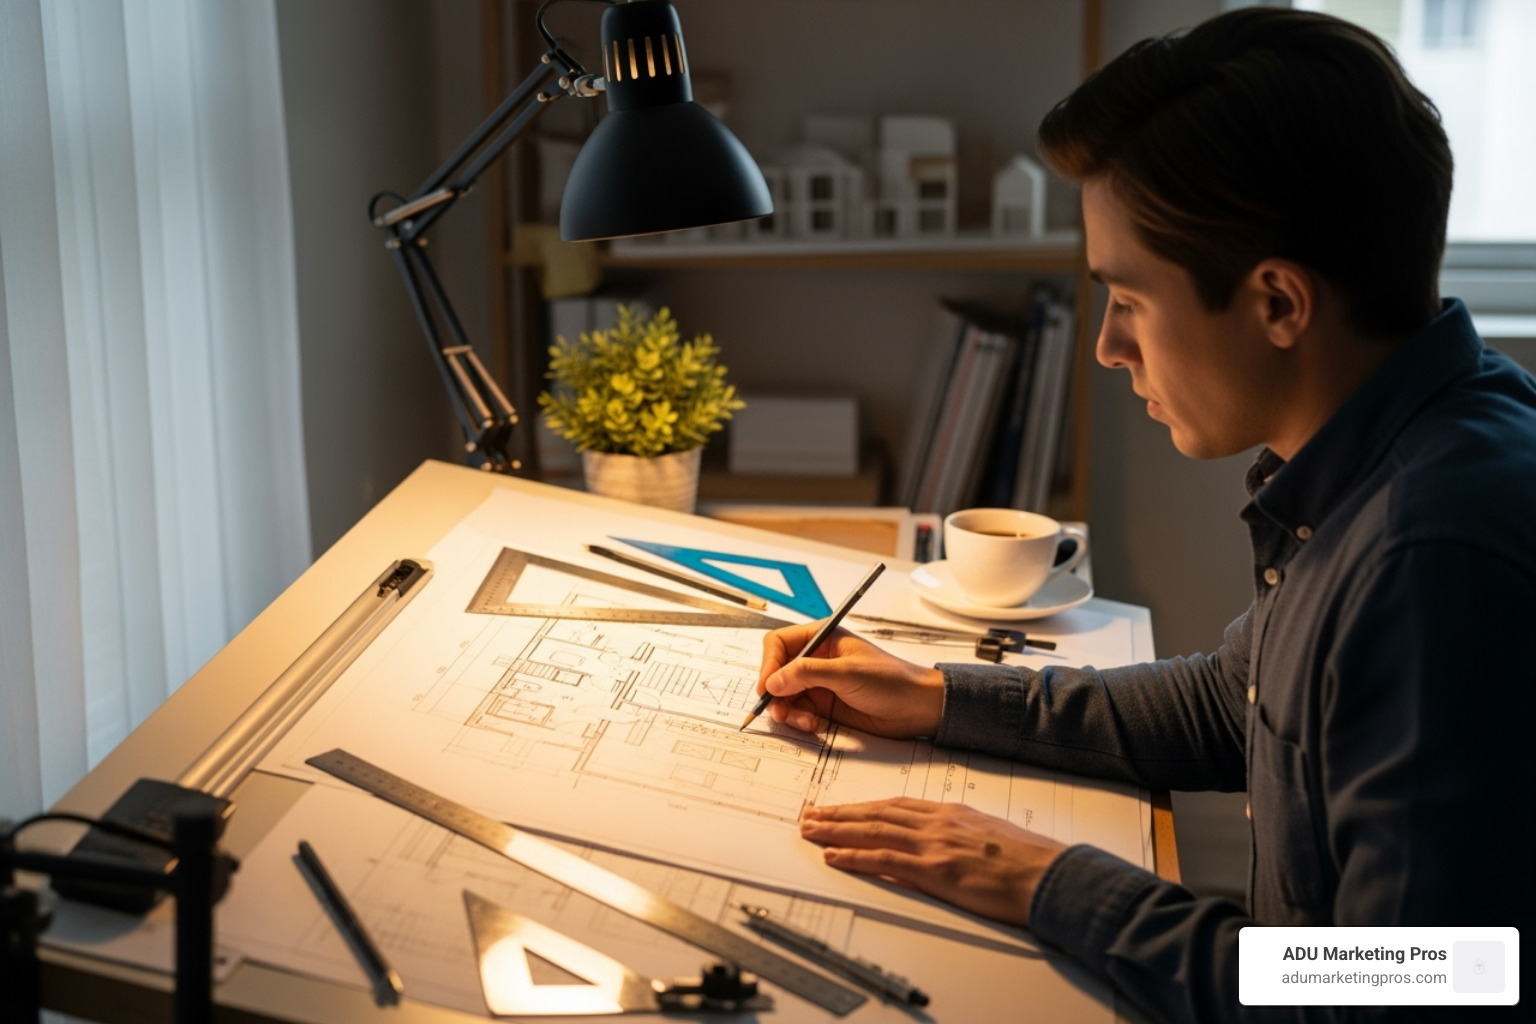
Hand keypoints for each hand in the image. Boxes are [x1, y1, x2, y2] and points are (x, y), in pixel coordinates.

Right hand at [757, 623, 944, 737]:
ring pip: (785, 696)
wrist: (918, 708)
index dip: (769, 664)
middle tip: (781, 712)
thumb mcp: (847, 673)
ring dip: (789, 711)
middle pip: (777, 672)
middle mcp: (817, 659)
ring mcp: (820, 683)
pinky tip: (817, 725)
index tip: (767, 687)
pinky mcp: (825, 705)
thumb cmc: (891, 681)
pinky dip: (801, 721)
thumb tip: (773, 681)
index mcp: (822, 638)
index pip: (780, 643)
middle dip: (776, 693)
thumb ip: (807, 674)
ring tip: (807, 721)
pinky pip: (799, 712)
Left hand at [799, 798, 1066, 927]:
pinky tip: (834, 856)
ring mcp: (934, 845)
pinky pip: (884, 860)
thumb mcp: (990, 836)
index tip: (841, 808)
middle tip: (810, 814)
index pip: (895, 805)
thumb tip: (944, 842)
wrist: (1050, 874)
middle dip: (840, 813)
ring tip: (810, 830)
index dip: (863, 806)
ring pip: (873, 831)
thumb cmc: (1029, 860)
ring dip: (836, 830)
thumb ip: (961, 834)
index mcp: (950, 813)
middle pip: (877, 814)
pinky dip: (855, 857)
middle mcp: (937, 822)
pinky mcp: (934, 871)